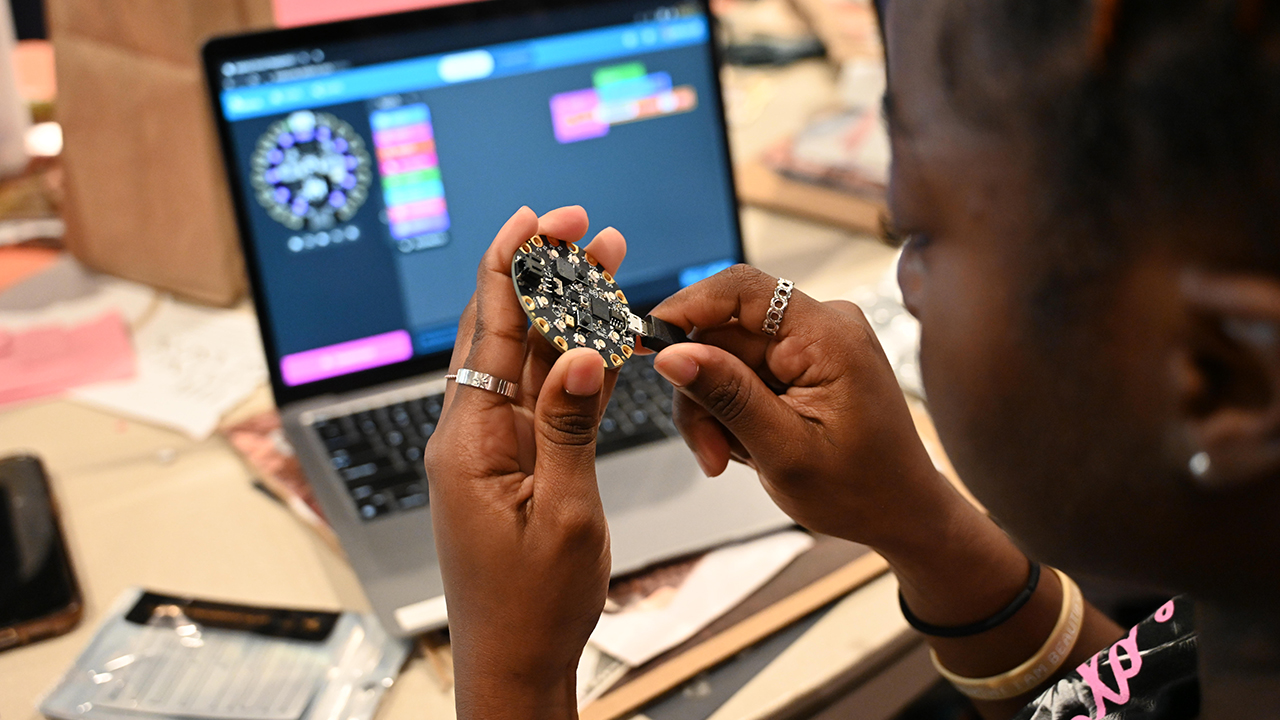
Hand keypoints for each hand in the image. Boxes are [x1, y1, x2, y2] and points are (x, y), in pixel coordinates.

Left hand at [424, 206, 625, 719]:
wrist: (514, 664)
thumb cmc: (532, 606)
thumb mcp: (564, 515)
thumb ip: (570, 427)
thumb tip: (586, 351)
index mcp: (469, 441)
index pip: (492, 330)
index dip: (520, 267)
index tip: (544, 220)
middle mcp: (468, 433)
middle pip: (503, 330)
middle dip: (545, 273)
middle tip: (586, 228)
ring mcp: (486, 447)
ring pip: (522, 358)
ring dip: (562, 311)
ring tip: (604, 264)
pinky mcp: (506, 463)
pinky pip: (534, 395)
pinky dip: (566, 359)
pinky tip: (594, 332)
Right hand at [649, 264, 951, 549]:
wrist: (901, 512)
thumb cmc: (861, 491)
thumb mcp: (784, 452)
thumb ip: (727, 397)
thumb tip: (671, 354)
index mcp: (829, 336)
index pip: (742, 289)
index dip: (684, 308)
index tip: (644, 344)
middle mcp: (823, 324)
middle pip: (724, 331)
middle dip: (703, 391)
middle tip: (709, 451)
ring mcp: (814, 341)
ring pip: (725, 355)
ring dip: (715, 408)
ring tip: (729, 457)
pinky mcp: (805, 359)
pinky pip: (744, 369)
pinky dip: (732, 408)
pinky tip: (746, 443)